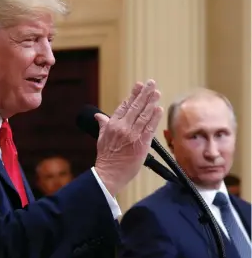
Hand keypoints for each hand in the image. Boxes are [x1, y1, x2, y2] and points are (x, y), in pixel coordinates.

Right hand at [94, 80, 163, 195]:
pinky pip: (150, 128)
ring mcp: (133, 135)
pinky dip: (154, 118)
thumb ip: (102, 124)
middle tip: (151, 83)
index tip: (139, 86)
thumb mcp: (100, 138)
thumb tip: (98, 116)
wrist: (110, 174)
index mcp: (112, 125)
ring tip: (156, 92)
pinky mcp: (142, 144)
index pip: (124, 106)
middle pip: (135, 107)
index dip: (133, 94)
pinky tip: (158, 109)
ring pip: (143, 115)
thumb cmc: (106, 157)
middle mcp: (122, 127)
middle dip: (144, 94)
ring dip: (151, 103)